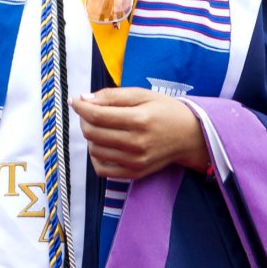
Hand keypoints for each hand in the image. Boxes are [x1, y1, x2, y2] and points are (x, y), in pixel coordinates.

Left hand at [73, 88, 210, 181]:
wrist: (190, 136)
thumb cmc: (166, 111)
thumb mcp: (142, 94)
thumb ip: (112, 96)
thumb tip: (85, 99)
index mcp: (139, 120)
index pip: (97, 116)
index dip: (80, 107)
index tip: (75, 100)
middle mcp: (137, 143)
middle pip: (93, 133)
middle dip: (84, 120)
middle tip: (89, 111)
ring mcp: (136, 161)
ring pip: (94, 150)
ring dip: (90, 137)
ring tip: (99, 126)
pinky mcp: (135, 173)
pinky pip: (102, 170)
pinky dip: (96, 156)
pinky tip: (103, 144)